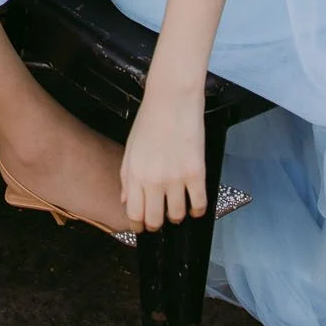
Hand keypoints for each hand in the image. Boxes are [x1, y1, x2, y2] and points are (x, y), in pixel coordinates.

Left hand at [120, 85, 206, 232]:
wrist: (172, 100)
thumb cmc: (149, 121)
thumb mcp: (130, 149)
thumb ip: (127, 178)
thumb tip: (126, 201)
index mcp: (134, 174)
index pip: (134, 214)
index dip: (138, 224)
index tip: (143, 225)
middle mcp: (153, 181)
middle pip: (155, 220)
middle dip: (157, 224)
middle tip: (160, 220)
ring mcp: (176, 178)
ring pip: (177, 215)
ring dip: (177, 216)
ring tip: (178, 210)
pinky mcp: (196, 172)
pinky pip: (199, 204)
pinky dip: (197, 210)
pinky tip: (195, 206)